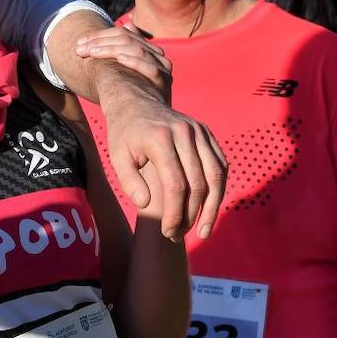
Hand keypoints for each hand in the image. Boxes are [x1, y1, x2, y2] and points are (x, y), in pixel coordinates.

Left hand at [76, 27, 172, 102]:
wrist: (150, 120)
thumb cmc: (134, 93)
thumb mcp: (129, 69)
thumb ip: (128, 48)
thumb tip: (129, 23)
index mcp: (150, 51)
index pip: (124, 33)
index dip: (100, 35)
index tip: (79, 43)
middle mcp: (159, 57)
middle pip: (128, 40)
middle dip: (100, 41)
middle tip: (80, 49)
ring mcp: (163, 70)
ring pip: (136, 50)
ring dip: (111, 49)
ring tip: (92, 53)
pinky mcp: (163, 84)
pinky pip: (150, 68)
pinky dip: (134, 61)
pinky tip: (119, 58)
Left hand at [99, 85, 226, 240]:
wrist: (137, 102)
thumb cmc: (124, 134)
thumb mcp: (116, 156)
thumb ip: (128, 180)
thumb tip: (145, 204)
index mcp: (160, 138)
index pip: (175, 184)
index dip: (174, 213)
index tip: (168, 231)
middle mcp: (184, 133)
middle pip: (198, 183)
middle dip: (191, 214)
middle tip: (179, 234)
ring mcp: (199, 131)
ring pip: (216, 176)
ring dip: (212, 207)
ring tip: (202, 231)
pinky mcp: (207, 133)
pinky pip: (220, 165)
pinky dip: (218, 189)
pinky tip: (209, 208)